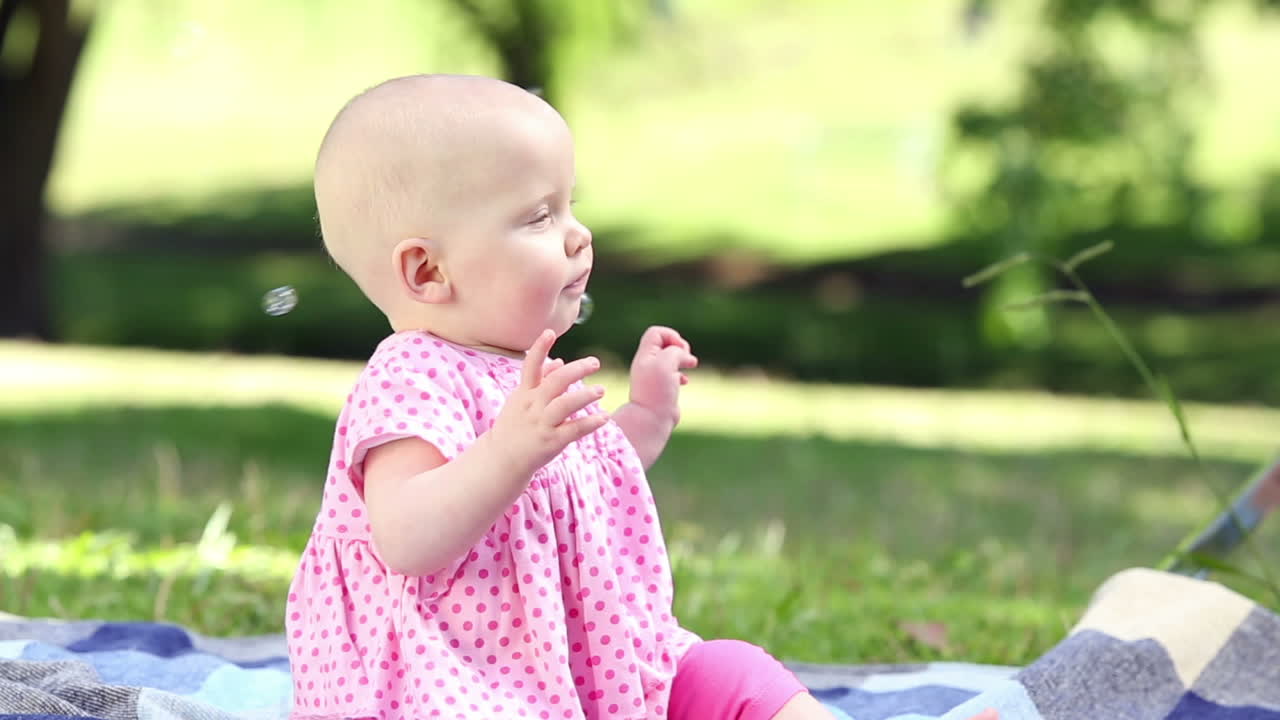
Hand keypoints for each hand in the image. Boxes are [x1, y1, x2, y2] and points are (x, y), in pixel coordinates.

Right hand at [487, 329, 609, 478]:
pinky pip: (574, 429)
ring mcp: (541, 424)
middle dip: (576, 370)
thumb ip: (540, 379)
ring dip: (585, 395)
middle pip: (555, 383)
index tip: (549, 332)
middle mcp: (532, 406)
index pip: (530, 366)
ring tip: (600, 390)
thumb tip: (559, 360)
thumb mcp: (521, 400)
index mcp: (524, 393)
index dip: (538, 348)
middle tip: (595, 363)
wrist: (501, 459)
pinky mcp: (551, 441)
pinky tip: (604, 417)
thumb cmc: (514, 425)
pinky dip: (590, 422)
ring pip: (565, 405)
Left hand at [628, 326, 697, 426]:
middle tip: (685, 356)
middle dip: (680, 346)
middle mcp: (648, 364)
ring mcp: (655, 377)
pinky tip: (685, 382)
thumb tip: (686, 357)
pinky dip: (682, 375)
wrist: (652, 419)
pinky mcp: (662, 390)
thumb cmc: (657, 390)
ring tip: (690, 365)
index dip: (671, 336)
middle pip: (665, 344)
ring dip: (683, 359)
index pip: (657, 333)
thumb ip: (676, 351)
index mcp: (646, 355)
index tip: (679, 349)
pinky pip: (673, 375)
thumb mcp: (666, 361)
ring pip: (670, 360)